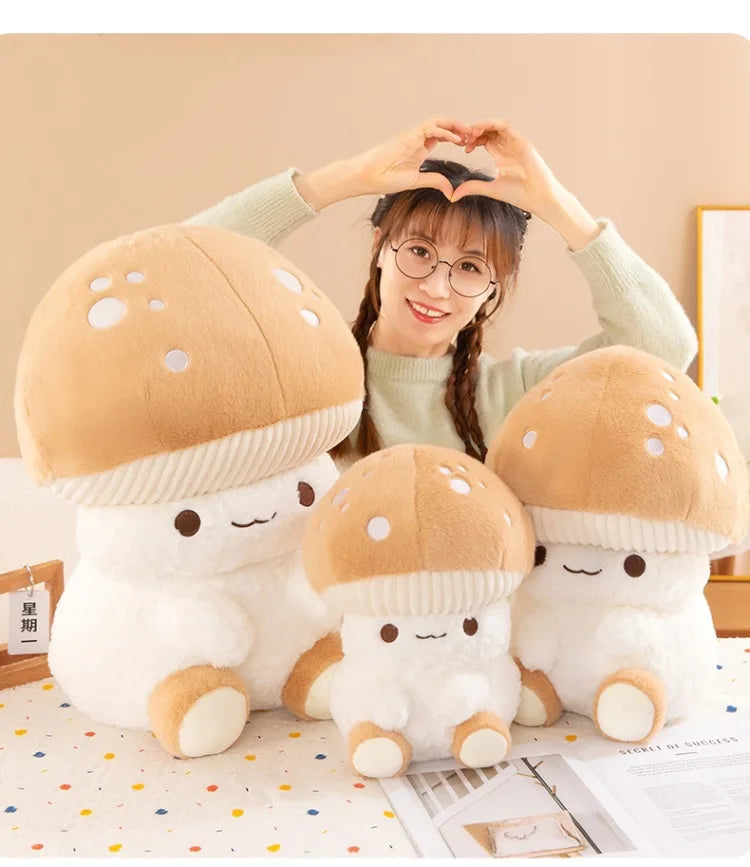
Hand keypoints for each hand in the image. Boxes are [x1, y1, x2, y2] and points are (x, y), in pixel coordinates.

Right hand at [349, 117, 471, 198]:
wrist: (367, 176)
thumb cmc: (385, 178)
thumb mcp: (416, 181)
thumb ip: (435, 181)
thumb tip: (451, 191)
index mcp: (419, 147)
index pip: (442, 135)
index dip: (457, 137)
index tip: (469, 145)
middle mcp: (417, 138)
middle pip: (443, 125)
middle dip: (460, 128)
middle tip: (476, 135)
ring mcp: (413, 135)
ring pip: (439, 122)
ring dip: (456, 126)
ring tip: (470, 134)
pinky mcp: (409, 137)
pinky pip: (431, 129)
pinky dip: (445, 132)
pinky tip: (457, 140)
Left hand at [453, 119, 601, 248]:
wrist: (538, 198)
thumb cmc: (519, 195)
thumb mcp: (490, 189)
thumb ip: (472, 188)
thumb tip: (452, 195)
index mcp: (501, 156)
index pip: (484, 140)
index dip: (472, 140)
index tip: (461, 147)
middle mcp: (508, 147)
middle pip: (489, 131)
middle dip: (474, 131)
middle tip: (463, 137)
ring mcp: (515, 143)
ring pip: (496, 125)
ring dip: (481, 125)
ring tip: (470, 132)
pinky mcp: (522, 141)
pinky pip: (505, 126)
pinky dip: (492, 124)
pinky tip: (480, 130)